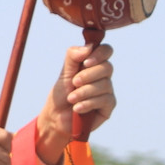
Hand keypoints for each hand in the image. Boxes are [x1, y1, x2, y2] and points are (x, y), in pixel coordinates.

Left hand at [35, 43, 115, 163]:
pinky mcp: (108, 106)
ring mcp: (108, 91)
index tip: (85, 62)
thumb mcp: (64, 72)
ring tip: (71, 99)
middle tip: (73, 83)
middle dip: (87, 75)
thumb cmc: (61, 93)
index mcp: (94, 64)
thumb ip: (73, 56)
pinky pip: (104, 100)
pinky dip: (87, 103)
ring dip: (83, 92)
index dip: (99, 54)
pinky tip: (77, 108)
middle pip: (107, 68)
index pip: (106, 50)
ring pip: (104, 85)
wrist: (56, 116)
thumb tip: (88, 47)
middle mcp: (104, 76)